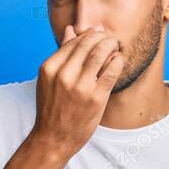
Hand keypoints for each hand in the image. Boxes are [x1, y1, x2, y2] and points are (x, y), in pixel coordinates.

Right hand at [30, 25, 125, 158]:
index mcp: (50, 67)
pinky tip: (119, 61)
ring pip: (101, 53)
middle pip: (88, 43)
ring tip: (116, 47)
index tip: (99, 33)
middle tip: (110, 40)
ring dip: (112, 46)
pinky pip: (112, 71)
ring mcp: (80, 86)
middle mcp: (63, 75)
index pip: (74, 41)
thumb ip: (61, 54)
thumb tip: (70, 30)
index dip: (90, 34)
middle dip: (103, 37)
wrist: (53, 138)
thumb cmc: (52, 108)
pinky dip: (118, 61)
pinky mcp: (96, 98)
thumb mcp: (49, 79)